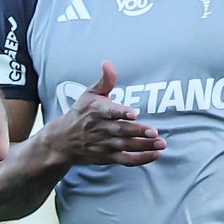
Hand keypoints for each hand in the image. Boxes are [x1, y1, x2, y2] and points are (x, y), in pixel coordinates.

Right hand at [47, 61, 165, 166]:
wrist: (63, 140)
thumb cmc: (81, 113)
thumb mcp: (89, 94)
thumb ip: (105, 80)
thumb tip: (108, 63)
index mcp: (96, 110)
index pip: (109, 111)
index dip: (121, 113)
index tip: (133, 113)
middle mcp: (100, 128)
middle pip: (121, 131)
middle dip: (138, 131)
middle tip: (154, 131)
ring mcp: (104, 144)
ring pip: (126, 146)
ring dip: (144, 145)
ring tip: (161, 143)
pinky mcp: (108, 157)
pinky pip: (126, 160)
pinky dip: (140, 159)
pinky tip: (155, 154)